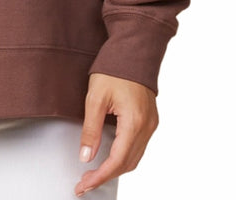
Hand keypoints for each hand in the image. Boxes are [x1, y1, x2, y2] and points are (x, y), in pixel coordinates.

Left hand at [75, 73, 157, 196]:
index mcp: (134, 122)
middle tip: (85, 182)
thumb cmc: (114, 68)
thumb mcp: (95, 97)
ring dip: (115, 168)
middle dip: (106, 176)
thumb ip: (91, 129)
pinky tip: (109, 156)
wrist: (133, 49)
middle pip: (128, 164)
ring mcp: (151, 124)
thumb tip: (86, 156)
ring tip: (94, 173)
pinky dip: (124, 156)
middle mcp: (147, 127)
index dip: (100, 176)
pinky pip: (138, 146)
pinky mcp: (150, 120)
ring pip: (134, 158)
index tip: (84, 185)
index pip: (117, 160)